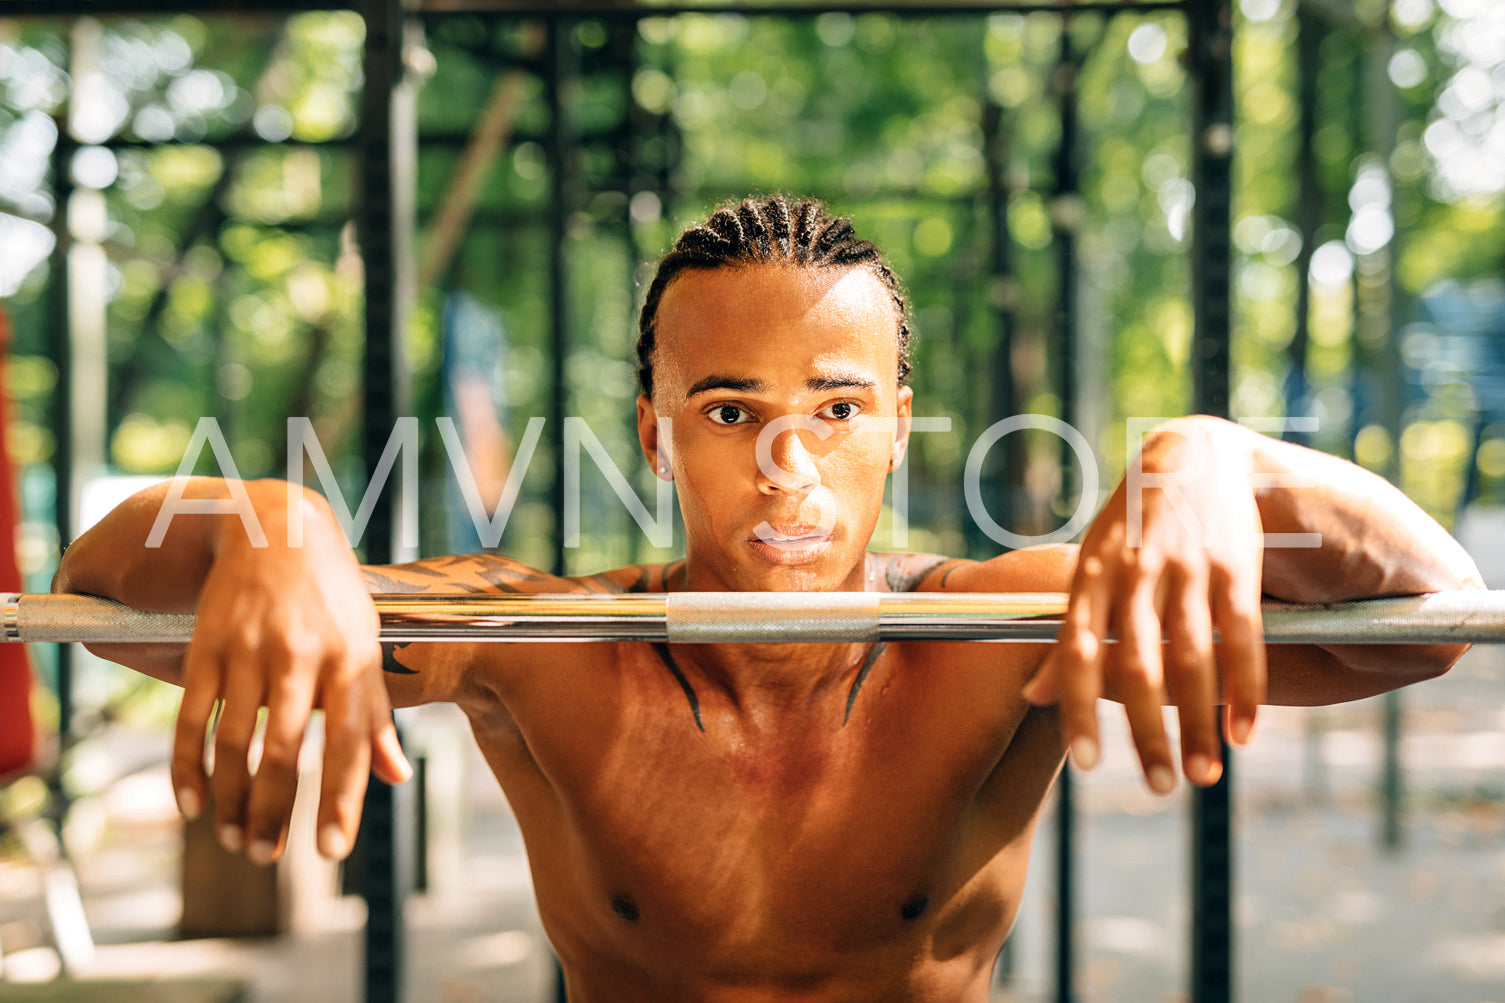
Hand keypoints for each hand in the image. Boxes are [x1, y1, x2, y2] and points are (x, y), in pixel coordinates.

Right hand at [170, 486, 410, 863]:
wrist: (277, 529)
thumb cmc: (332, 599)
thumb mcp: (366, 645)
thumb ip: (376, 714)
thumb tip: (395, 777)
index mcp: (351, 660)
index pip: (349, 742)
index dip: (340, 799)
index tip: (330, 851)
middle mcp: (302, 657)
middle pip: (284, 751)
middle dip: (273, 812)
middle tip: (264, 856)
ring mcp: (250, 651)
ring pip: (234, 743)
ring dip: (231, 800)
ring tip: (234, 838)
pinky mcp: (207, 646)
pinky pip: (193, 718)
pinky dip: (187, 767)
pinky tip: (192, 803)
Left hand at [1023, 417, 1266, 792]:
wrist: (1193, 455)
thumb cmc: (1128, 530)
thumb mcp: (1088, 571)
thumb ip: (1067, 634)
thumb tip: (1030, 698)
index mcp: (1090, 577)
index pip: (1077, 650)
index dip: (1080, 707)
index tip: (1087, 765)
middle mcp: (1134, 573)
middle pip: (1138, 665)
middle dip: (1148, 733)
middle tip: (1158, 789)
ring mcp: (1186, 568)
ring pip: (1192, 658)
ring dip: (1198, 723)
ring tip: (1202, 776)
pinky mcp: (1234, 567)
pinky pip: (1241, 637)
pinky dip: (1245, 689)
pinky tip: (1243, 734)